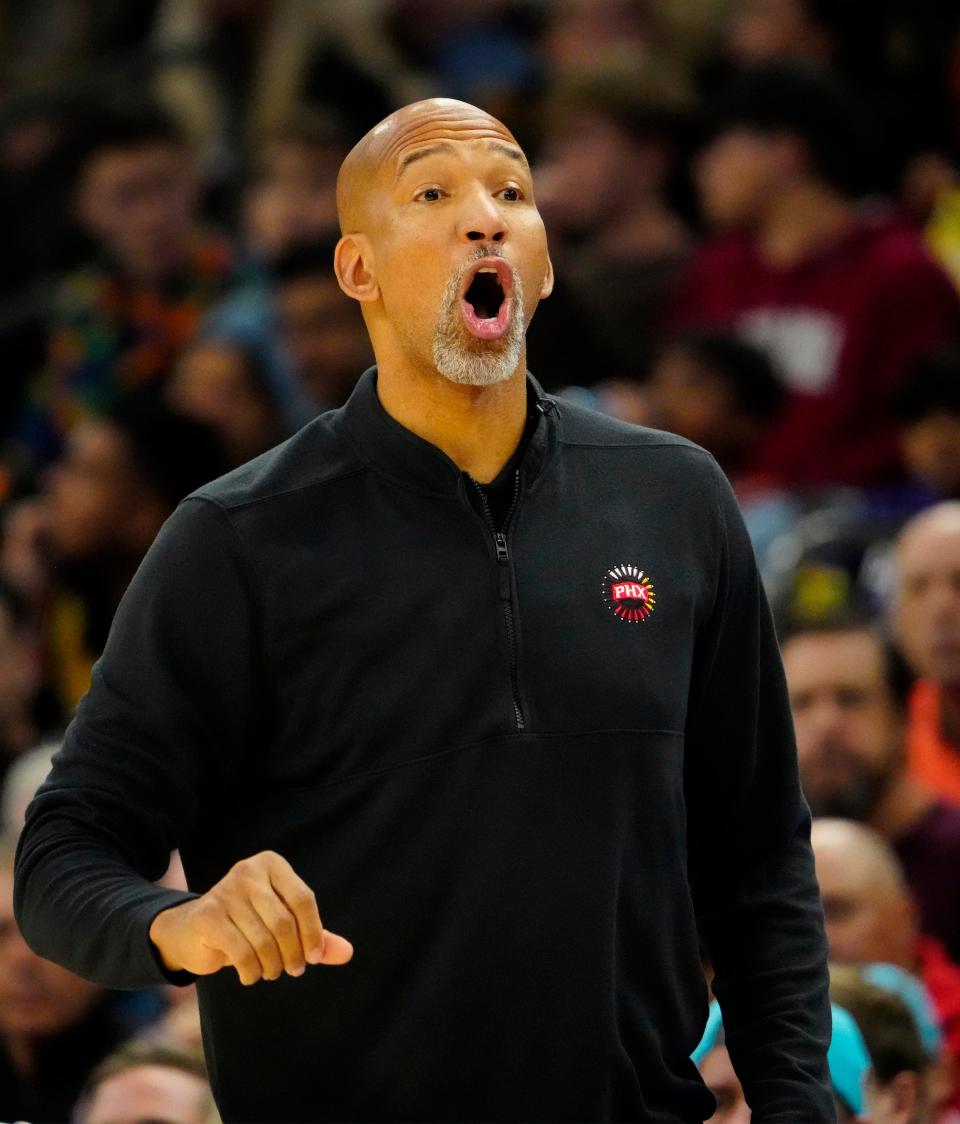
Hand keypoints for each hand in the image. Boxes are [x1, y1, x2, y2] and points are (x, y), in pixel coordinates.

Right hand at [149, 850, 352, 984]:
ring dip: (273, 966)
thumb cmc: (247, 924)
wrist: (193, 931)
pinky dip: (251, 972)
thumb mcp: (283, 924)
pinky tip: (251, 975)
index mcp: (271, 865)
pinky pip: (241, 952)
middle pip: (284, 922)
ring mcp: (225, 891)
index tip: (315, 956)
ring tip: (271, 971)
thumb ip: (316, 936)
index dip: (314, 932)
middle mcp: (248, 871)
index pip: (303, 899)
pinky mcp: (208, 916)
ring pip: (263, 940)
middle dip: (294, 954)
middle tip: (294, 970)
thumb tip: (348, 953)